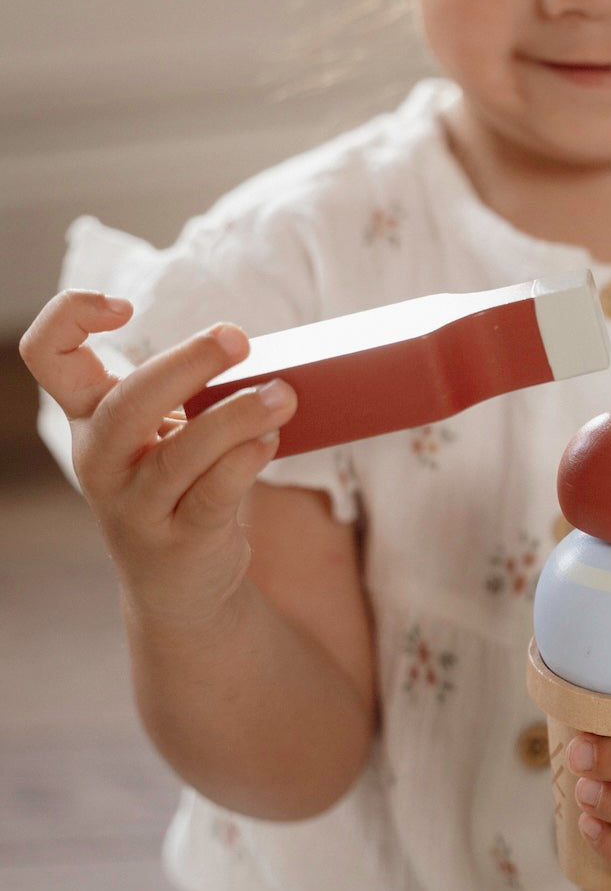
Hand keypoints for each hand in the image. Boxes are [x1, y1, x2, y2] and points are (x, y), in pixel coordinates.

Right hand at [20, 290, 296, 626]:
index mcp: (92, 418)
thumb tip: (259, 350)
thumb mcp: (168, 432)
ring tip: (282, 395)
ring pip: (177, 455)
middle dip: (185, 364)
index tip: (125, 307)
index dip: (70, 317)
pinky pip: (212, 494)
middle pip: (125, 404)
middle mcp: (102, 461)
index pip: (47, 355)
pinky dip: (244, 462)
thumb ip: (194, 390)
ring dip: (235, 417)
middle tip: (238, 339)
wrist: (182, 584)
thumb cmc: (181, 486)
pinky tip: (271, 440)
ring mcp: (136, 506)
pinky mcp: (179, 540)